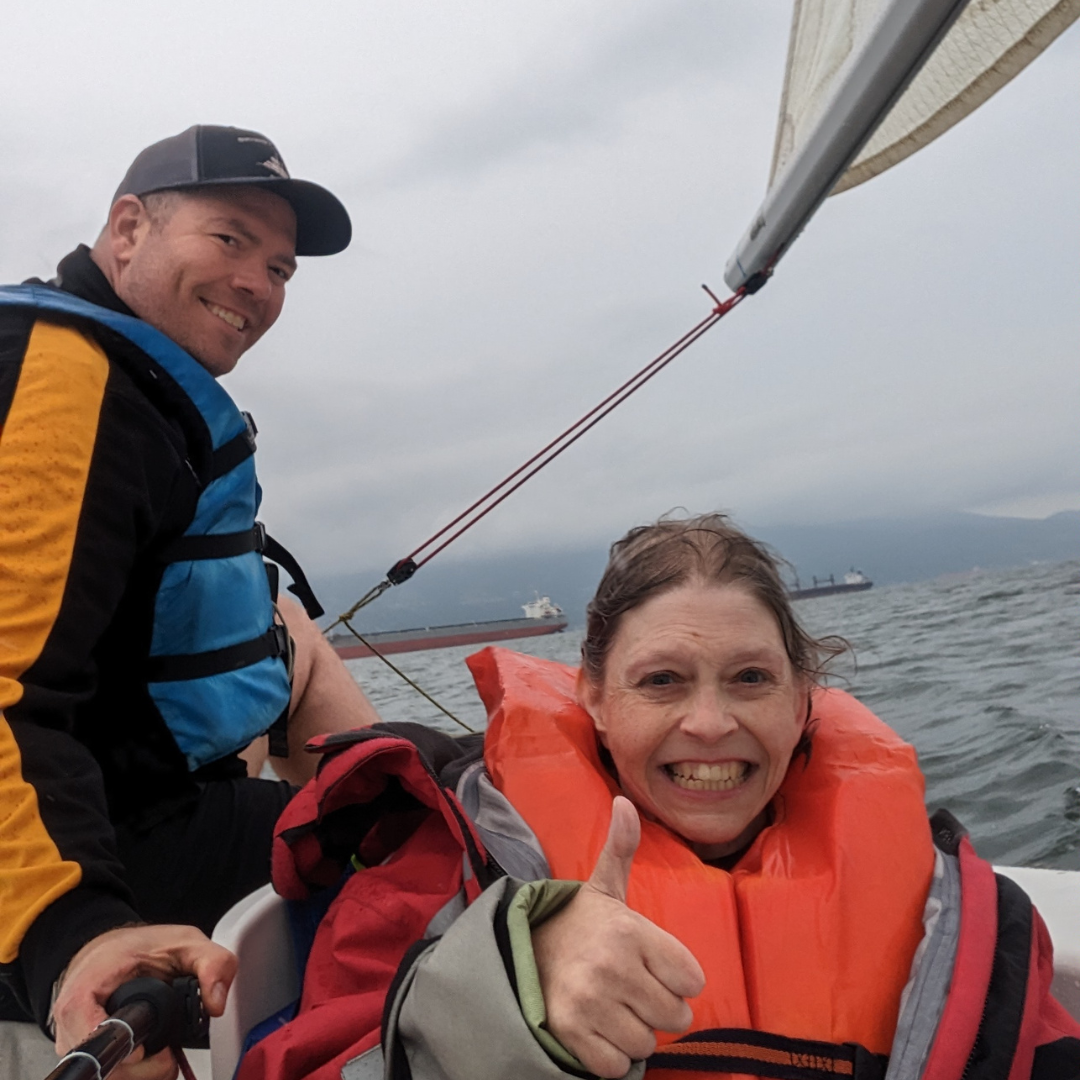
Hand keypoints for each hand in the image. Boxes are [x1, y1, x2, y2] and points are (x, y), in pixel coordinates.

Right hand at [53, 924, 236, 1079]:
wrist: (111, 950)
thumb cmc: (138, 947)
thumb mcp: (184, 942)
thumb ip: (211, 963)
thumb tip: (216, 1002)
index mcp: (85, 993)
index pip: (92, 1041)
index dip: (124, 1053)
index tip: (146, 1050)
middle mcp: (71, 1026)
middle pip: (103, 1071)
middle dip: (144, 1070)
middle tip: (168, 1054)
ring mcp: (75, 1045)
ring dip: (142, 1076)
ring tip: (162, 1055)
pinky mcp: (89, 1055)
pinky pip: (110, 1078)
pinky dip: (135, 1075)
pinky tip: (151, 1060)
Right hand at [532, 796, 704, 1077]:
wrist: (519, 954)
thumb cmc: (576, 925)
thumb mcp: (602, 887)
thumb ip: (621, 847)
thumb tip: (625, 801)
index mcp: (629, 929)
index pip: (692, 979)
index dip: (676, 977)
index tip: (652, 966)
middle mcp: (611, 965)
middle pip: (675, 1015)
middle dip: (658, 1007)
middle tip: (631, 988)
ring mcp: (590, 1002)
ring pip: (648, 1042)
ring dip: (635, 1031)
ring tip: (613, 1006)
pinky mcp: (572, 1035)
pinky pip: (619, 1066)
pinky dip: (612, 1056)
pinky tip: (598, 1029)